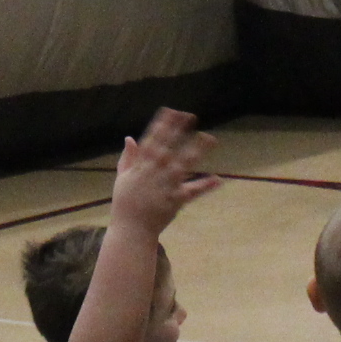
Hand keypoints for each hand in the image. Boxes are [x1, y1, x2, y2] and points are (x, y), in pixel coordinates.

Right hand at [110, 109, 218, 234]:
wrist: (131, 230)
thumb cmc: (125, 204)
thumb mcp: (122, 178)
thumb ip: (128, 158)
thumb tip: (129, 138)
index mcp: (141, 166)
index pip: (152, 140)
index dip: (162, 125)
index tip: (171, 111)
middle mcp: (153, 173)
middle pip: (169, 147)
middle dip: (179, 131)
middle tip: (191, 116)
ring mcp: (165, 186)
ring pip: (183, 164)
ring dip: (197, 151)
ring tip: (210, 138)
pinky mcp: (175, 200)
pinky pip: (192, 192)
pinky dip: (205, 187)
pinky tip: (218, 179)